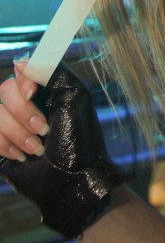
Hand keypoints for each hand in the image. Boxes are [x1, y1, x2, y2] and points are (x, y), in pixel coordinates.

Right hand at [0, 61, 122, 237]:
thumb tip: (21, 61)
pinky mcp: (1, 144)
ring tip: (37, 148)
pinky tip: (23, 155)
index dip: (22, 80)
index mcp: (45, 87)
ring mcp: (11, 124)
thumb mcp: (75, 96)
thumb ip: (52, 71)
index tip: (33, 94)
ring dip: (18, 134)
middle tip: (44, 130)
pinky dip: (5, 145)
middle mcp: (26, 103)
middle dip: (23, 113)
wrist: (71, 180)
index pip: (21, 69)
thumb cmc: (79, 139)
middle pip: (5, 90)